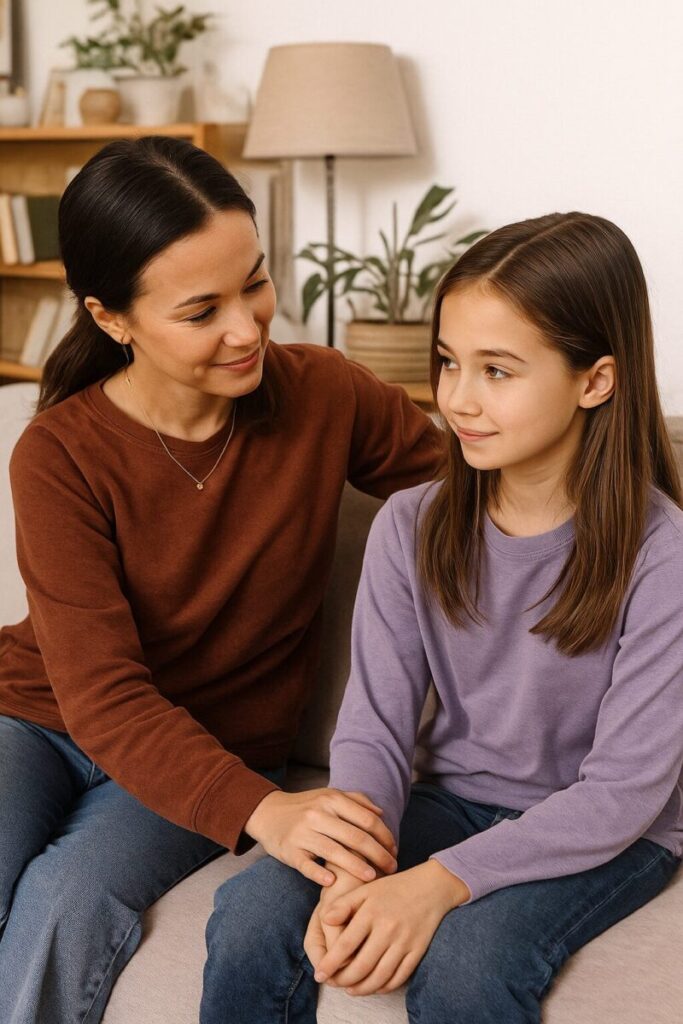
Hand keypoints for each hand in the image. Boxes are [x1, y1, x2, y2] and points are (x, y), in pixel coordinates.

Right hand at [244, 788, 397, 885]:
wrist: (268, 813)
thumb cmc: (306, 807)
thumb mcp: (330, 796)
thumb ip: (356, 801)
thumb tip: (381, 814)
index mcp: (332, 799)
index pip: (367, 820)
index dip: (385, 837)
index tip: (395, 850)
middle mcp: (318, 814)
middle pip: (355, 837)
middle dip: (378, 855)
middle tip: (392, 868)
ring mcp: (303, 833)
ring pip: (334, 852)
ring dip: (357, 867)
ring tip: (373, 878)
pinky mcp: (290, 851)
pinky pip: (307, 865)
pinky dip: (320, 874)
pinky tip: (333, 883)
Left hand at [315, 861, 470, 995]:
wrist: (431, 887)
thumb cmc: (392, 888)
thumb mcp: (366, 889)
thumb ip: (343, 904)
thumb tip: (324, 920)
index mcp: (371, 911)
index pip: (346, 944)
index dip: (331, 963)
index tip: (319, 974)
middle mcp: (388, 928)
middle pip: (362, 965)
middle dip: (344, 980)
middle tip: (333, 984)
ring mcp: (404, 941)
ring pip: (380, 976)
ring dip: (362, 988)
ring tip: (350, 989)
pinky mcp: (418, 951)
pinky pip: (399, 977)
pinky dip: (384, 987)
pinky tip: (373, 986)